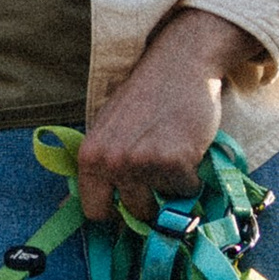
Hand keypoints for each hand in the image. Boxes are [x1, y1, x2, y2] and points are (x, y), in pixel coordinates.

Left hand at [75, 9, 262, 225]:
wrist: (179, 66)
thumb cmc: (144, 99)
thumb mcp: (107, 131)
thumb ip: (100, 168)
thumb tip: (86, 213)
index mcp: (89, 157)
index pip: (95, 212)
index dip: (115, 213)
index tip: (130, 204)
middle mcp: (111, 162)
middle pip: (134, 213)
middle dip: (150, 202)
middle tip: (159, 172)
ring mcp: (142, 163)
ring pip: (163, 203)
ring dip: (172, 187)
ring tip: (171, 154)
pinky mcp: (174, 161)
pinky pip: (187, 189)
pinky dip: (192, 176)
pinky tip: (187, 148)